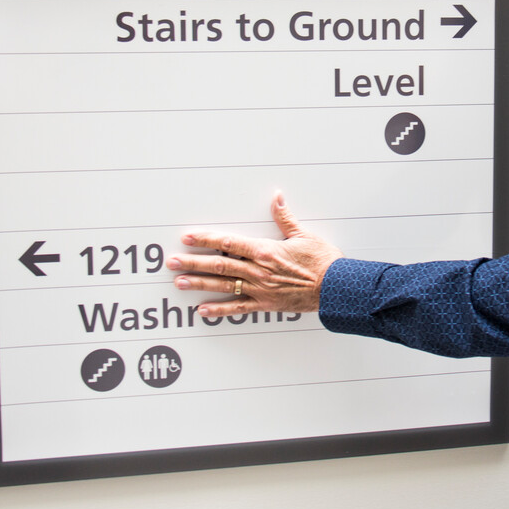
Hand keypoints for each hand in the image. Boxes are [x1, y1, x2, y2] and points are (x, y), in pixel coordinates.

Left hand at [165, 192, 341, 317]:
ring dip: (199, 283)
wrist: (335, 288)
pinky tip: (203, 309)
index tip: (189, 237)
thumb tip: (277, 198)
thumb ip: (285, 218)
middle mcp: (258, 271)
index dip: (206, 239)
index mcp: (265, 251)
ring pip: (223, 285)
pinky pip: (238, 307)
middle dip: (193, 262)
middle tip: (172, 261)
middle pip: (219, 264)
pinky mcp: (265, 304)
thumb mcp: (304, 235)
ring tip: (179, 282)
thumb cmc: (322, 262)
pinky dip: (219, 309)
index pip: (229, 242)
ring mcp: (260, 289)